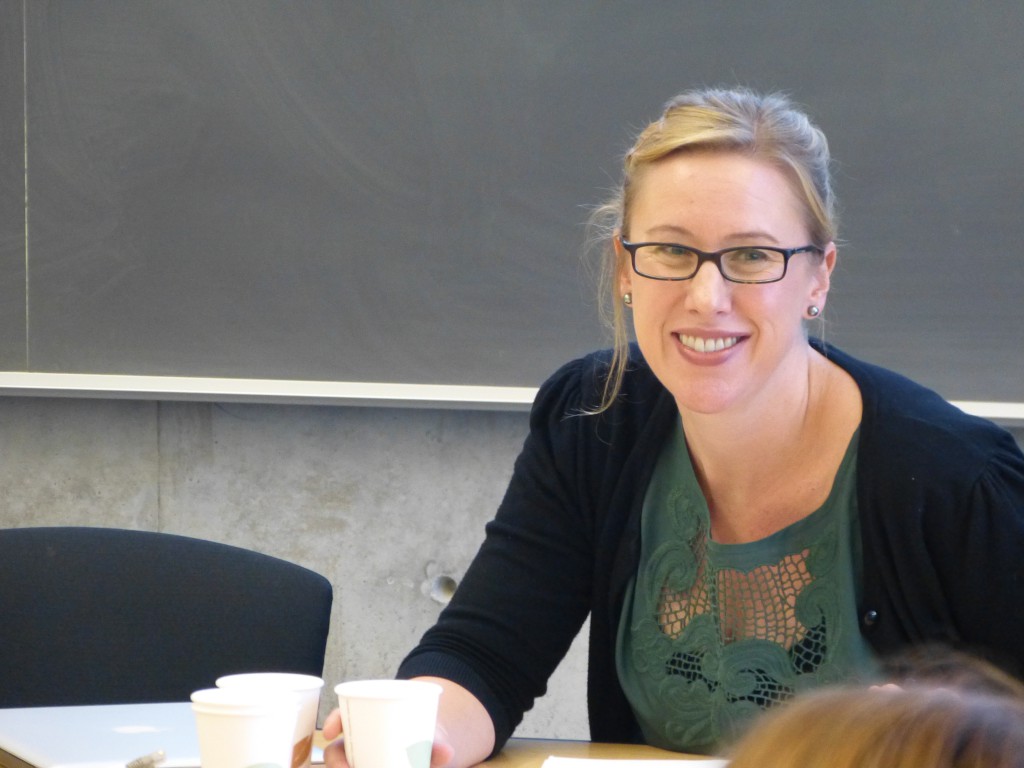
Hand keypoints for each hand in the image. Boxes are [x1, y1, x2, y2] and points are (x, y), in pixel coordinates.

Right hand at [321, 707, 456, 767]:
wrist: (427, 745)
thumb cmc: (422, 733)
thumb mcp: (430, 734)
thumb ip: (437, 744)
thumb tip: (448, 752)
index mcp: (366, 721)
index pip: (342, 717)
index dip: (333, 721)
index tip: (331, 732)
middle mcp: (356, 743)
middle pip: (335, 751)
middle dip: (336, 761)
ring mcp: (359, 761)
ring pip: (342, 765)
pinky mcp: (365, 767)